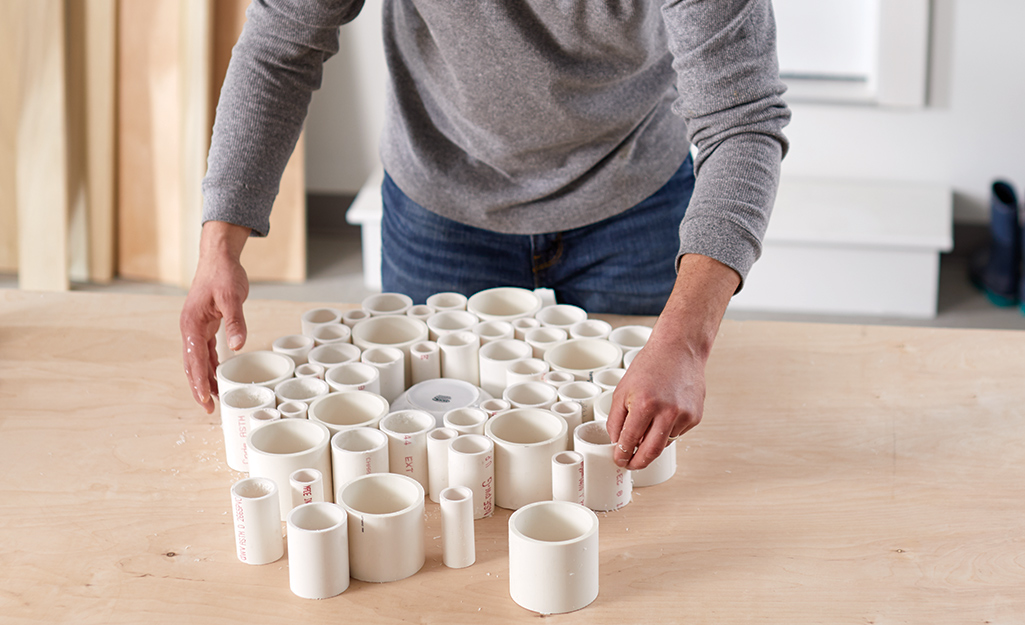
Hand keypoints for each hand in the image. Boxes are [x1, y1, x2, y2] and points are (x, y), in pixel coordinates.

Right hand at [179, 221, 251, 412]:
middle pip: (192, 365)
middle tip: (209, 409)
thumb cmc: (223, 274)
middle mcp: (190, 328)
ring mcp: (196, 327)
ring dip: (205, 378)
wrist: (219, 257)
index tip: (204, 400)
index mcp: (192, 324)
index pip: (193, 360)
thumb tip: (237, 346)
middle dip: (199, 387)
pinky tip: (218, 376)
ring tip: (215, 399)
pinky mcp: (205, 325)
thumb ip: (235, 321)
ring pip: (198, 360)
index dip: (198, 382)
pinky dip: (210, 365)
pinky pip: (205, 351)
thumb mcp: (232, 297)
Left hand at [604, 332, 706, 469]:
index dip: (622, 455)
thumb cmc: (650, 366)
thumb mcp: (623, 390)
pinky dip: (667, 430)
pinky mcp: (696, 417)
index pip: (629, 441)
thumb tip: (616, 443)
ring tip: (649, 421)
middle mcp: (667, 412)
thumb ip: (616, 419)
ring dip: (653, 441)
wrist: (679, 350)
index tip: (619, 461)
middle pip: (651, 452)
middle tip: (631, 465)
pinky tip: (665, 412)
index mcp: (644, 404)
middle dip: (638, 462)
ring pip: (664, 443)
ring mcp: (684, 415)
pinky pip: (677, 433)